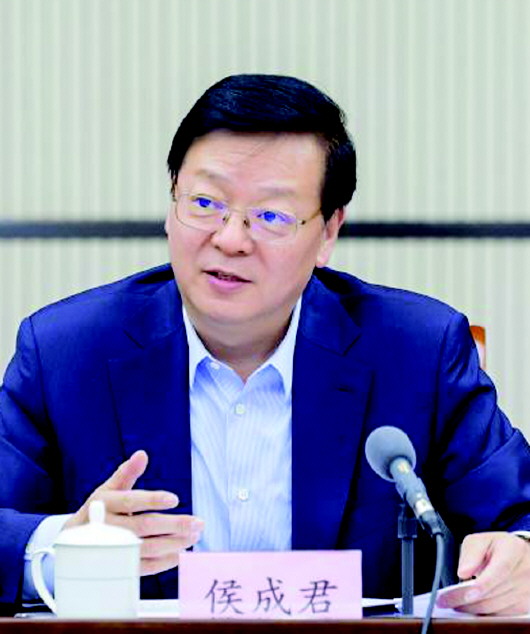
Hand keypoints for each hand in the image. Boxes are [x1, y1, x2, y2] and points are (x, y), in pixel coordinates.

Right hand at [64, 450, 204, 575]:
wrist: (75, 541)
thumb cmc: (100, 509)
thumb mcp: (109, 488)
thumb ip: (127, 472)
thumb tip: (142, 454)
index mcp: (105, 503)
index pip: (131, 501)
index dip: (153, 499)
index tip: (175, 499)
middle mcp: (107, 527)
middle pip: (144, 526)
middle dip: (174, 525)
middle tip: (199, 522)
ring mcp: (112, 550)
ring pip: (147, 548)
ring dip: (175, 543)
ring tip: (195, 535)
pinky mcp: (118, 568)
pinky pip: (144, 567)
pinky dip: (165, 561)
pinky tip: (181, 552)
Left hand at [436, 531, 529, 614]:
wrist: (518, 556)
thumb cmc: (495, 548)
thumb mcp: (480, 541)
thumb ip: (470, 553)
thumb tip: (463, 572)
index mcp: (513, 549)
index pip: (501, 569)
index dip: (483, 583)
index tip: (465, 592)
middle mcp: (524, 570)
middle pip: (496, 591)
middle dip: (468, 599)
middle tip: (446, 601)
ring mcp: (527, 588)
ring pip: (498, 606)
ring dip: (474, 608)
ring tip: (455, 604)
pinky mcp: (526, 604)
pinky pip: (503, 614)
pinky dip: (485, 613)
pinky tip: (472, 608)